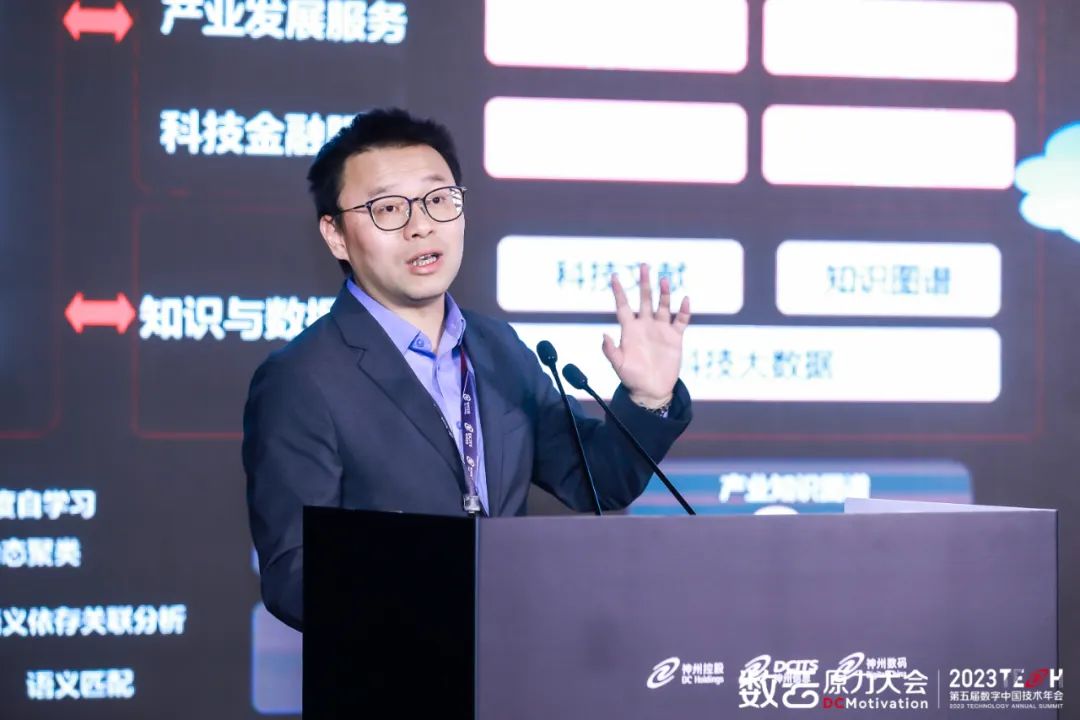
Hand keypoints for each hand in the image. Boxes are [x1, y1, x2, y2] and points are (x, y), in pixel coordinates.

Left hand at [603, 263, 690, 407]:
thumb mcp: (619, 365)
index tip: (615, 276)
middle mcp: (645, 325)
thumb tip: (603, 335)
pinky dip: (684, 311)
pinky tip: (685, 300)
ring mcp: (661, 330)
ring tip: (664, 279)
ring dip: (664, 293)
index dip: (619, 291)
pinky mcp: (675, 337)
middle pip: (645, 299)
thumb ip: (610, 351)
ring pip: (663, 306)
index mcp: (629, 330)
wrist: (652, 390)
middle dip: (644, 283)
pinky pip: (681, 321)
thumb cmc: (632, 378)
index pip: (623, 305)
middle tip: (644, 266)